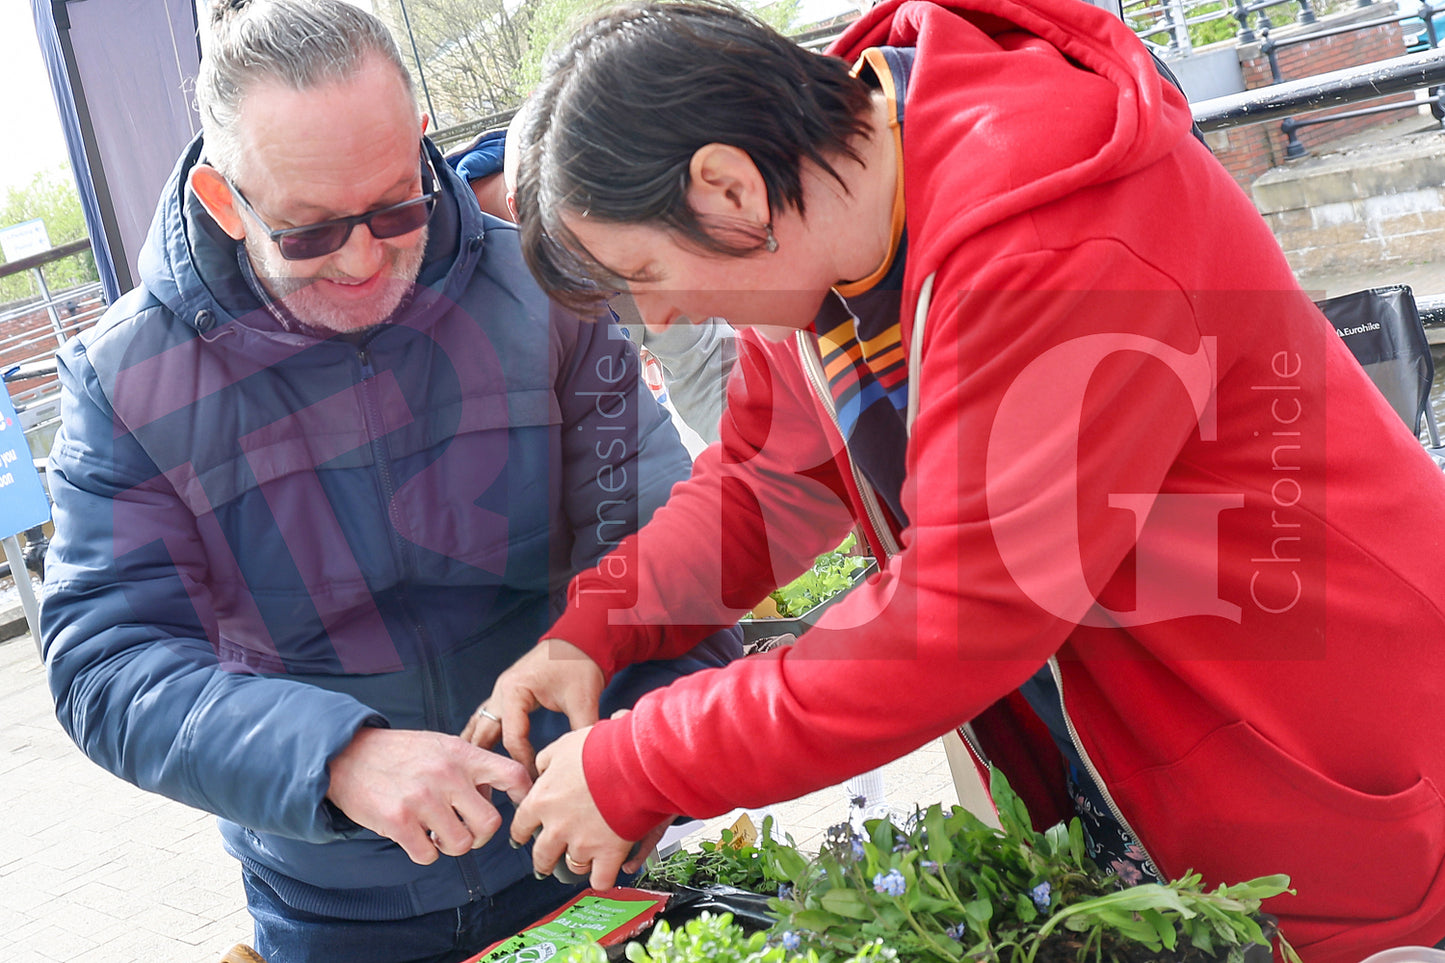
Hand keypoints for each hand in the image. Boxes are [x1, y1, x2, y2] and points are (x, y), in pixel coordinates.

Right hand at [326, 727, 530, 864]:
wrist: (347, 755)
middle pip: (490, 823)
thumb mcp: (441, 745)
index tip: (515, 807)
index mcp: (461, 754)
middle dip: (480, 834)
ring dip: (450, 845)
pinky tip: (415, 837)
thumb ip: (470, 765)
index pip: (512, 775)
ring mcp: (421, 799)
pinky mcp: (397, 821)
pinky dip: (424, 853)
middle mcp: (446, 775)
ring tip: (435, 832)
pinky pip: (428, 856)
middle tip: (464, 829)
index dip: (522, 796)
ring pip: (461, 844)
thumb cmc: (400, 753)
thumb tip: (495, 793)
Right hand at [460, 637, 604, 774]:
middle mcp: (500, 692)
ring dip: (478, 755)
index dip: (522, 764)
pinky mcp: (506, 696)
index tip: (532, 785)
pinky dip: (483, 741)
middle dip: (484, 766)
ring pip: (479, 729)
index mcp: (514, 691)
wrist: (580, 638)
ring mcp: (500, 693)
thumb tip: (584, 764)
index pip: (511, 738)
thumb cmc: (579, 663)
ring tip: (476, 786)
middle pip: (483, 736)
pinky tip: (481, 762)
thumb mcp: (583, 699)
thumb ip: (581, 731)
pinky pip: (487, 722)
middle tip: (486, 797)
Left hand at [511, 725, 666, 890]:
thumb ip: (548, 760)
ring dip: (577, 863)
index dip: (522, 833)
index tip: (523, 838)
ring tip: (584, 860)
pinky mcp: (609, 853)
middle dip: (544, 860)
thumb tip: (541, 768)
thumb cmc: (603, 749)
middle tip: (547, 861)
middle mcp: (557, 826)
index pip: (521, 825)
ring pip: (572, 867)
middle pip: (542, 856)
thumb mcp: (565, 745)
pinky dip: (603, 878)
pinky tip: (604, 874)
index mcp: (543, 799)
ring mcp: (583, 843)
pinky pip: (601, 880)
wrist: (635, 760)